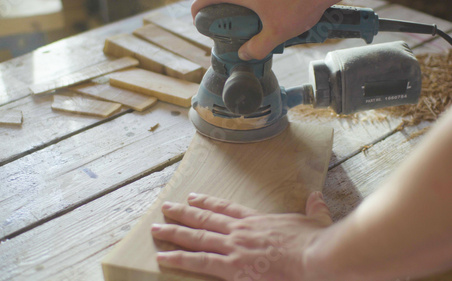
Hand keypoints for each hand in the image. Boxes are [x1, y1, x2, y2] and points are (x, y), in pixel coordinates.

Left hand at [151, 192, 332, 280]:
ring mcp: (233, 246)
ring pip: (196, 237)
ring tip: (156, 228)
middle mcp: (239, 230)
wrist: (313, 256)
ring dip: (174, 232)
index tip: (193, 197)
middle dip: (183, 214)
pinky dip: (179, 258)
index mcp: (256, 220)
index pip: (225, 209)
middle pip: (204, 219)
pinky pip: (198, 261)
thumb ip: (313, 209)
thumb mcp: (315, 220)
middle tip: (165, 208)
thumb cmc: (314, 241)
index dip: (207, 202)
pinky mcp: (231, 266)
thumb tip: (316, 197)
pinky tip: (163, 256)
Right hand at [191, 0, 337, 59]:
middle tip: (228, 27)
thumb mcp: (278, 31)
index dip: (199, 13)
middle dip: (222, 12)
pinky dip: (256, 6)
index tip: (201, 23)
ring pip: (240, 1)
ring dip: (240, 9)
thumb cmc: (301, 1)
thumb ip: (258, 46)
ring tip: (250, 22)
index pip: (204, 1)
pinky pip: (255, 1)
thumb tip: (245, 54)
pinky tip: (267, 12)